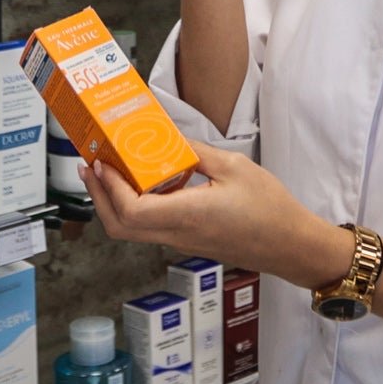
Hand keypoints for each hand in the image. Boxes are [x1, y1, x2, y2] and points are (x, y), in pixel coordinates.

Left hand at [88, 139, 352, 289]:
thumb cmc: (270, 209)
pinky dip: (136, 207)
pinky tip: (145, 182)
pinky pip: (151, 228)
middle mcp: (178, 234)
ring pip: (132, 230)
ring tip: (112, 170)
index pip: (131, 211)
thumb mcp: (235, 167)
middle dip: (99, 196)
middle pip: (120, 227)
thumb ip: (196, 152)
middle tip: (91, 167)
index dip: (109, 188)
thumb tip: (168, 138)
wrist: (290, 246)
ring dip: (114, 201)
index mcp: (187, 215)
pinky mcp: (188, 241)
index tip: (101, 163)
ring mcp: (181, 241)